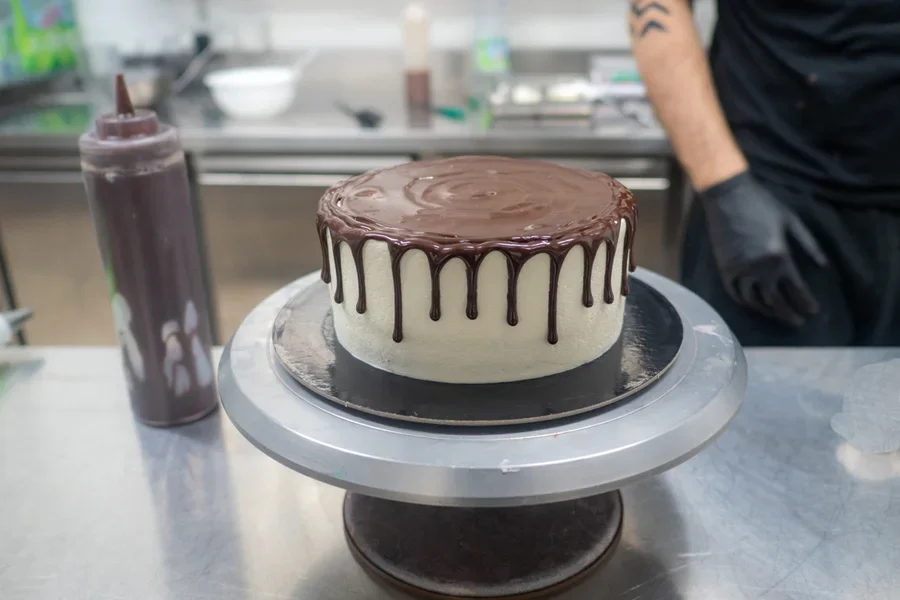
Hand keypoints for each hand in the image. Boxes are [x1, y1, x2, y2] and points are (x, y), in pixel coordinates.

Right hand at [700, 172, 827, 326]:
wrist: (728, 196)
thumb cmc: (762, 205)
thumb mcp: (791, 221)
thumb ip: (809, 245)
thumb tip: (823, 266)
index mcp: (780, 256)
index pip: (797, 288)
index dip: (806, 303)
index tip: (814, 312)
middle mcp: (760, 269)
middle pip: (776, 301)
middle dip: (788, 314)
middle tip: (798, 322)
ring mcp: (740, 270)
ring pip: (754, 300)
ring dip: (767, 311)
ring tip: (776, 315)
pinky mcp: (724, 268)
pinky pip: (734, 292)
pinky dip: (744, 302)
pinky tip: (753, 304)